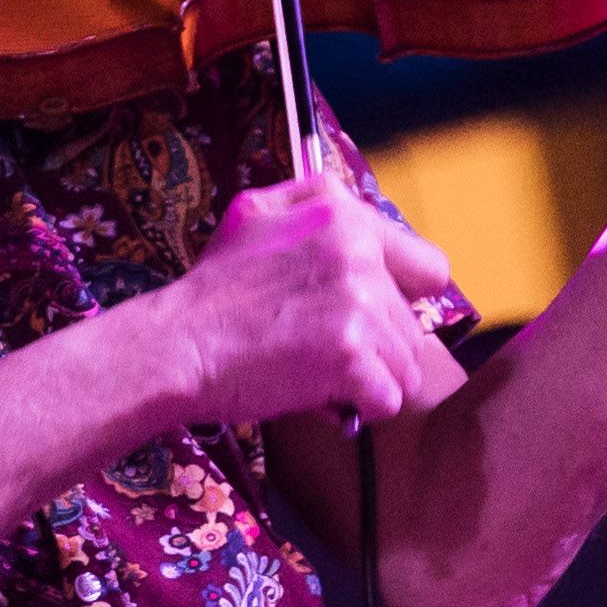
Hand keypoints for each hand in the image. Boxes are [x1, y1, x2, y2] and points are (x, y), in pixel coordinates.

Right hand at [161, 175, 456, 429]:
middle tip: (324, 348)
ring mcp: (356, 304)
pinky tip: (323, 396)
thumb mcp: (255, 211)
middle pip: (414, 326)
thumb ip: (311, 197)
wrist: (177, 343)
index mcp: (344, 217)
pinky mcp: (348, 355)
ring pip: (406, 365)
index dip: (402, 299)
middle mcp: (358, 254)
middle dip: (378, 346)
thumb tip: (356, 209)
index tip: (369, 314)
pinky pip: (388, 399)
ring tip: (319, 372)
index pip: (428, 268)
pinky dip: (360, 409)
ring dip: (370, 379)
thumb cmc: (213, 288)